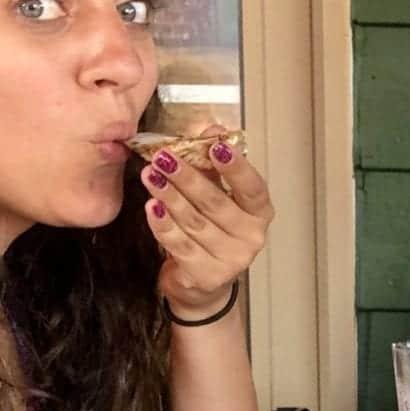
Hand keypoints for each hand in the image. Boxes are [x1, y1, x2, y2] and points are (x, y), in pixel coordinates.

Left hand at [140, 123, 274, 317]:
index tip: (216, 147)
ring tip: (149, 176)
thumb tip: (214, 127)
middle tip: (163, 157)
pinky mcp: (206, 275)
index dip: (236, 168)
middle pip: (216, 203)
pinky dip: (163, 225)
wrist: (203, 283)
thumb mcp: (217, 195)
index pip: (253, 189)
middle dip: (187, 178)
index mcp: (259, 214)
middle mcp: (251, 238)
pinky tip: (150, 208)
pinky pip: (180, 245)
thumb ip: (214, 164)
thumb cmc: (212, 231)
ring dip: (169, 197)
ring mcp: (230, 260)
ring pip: (194, 223)